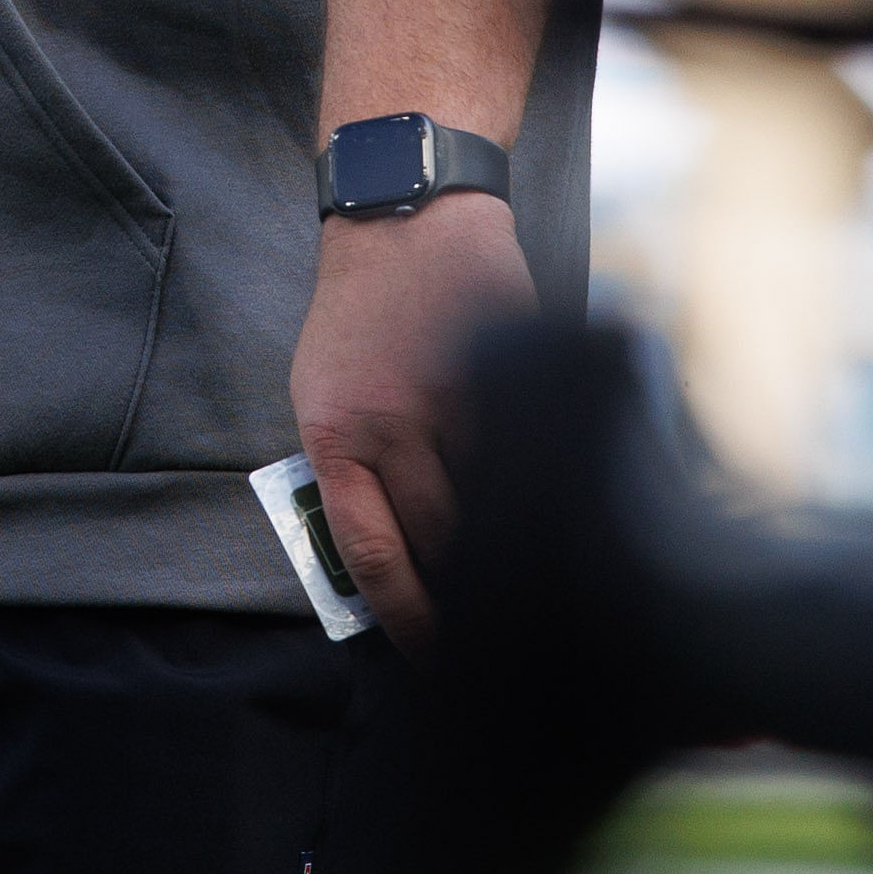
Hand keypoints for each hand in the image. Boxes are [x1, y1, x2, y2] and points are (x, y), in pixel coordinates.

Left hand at [290, 193, 534, 640]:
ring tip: (526, 583)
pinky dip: (542, 486)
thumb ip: (344, 470)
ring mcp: (459, 398)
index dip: (408, 620)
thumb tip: (382, 558)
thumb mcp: (318, 392)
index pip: (373, 556)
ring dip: (508, 548)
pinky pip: (532, 449)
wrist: (404, 217)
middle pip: (442, 544)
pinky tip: (554, 510)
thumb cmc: (357, 316)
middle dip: (464, 597)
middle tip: (486, 634)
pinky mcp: (509, 370)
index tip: (432, 656)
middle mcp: (398, 425)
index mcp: (338, 437)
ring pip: (494, 504)